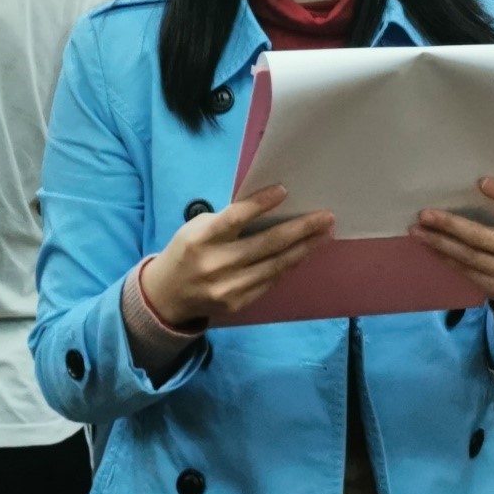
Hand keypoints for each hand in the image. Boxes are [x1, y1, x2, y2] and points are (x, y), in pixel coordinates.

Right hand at [141, 185, 334, 324]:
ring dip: (304, 248)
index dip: (259, 204)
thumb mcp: (198, 228)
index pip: (234, 218)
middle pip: (265, 244)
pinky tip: (304, 253)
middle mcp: (215, 264)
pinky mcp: (237, 303)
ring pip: (275, 265)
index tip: (284, 190)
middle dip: (300, 229)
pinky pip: (270, 281)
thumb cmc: (188, 251)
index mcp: (201, 239)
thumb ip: (228, 220)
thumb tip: (271, 207)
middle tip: (326, 216)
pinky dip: (289, 265)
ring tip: (325, 234)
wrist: (167, 295)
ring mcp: (227, 287)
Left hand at [410, 177, 493, 306]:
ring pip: (469, 256)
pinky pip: (466, 271)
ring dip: (440, 243)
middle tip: (424, 215)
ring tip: (418, 232)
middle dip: (450, 225)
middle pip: (482, 236)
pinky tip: (430, 248)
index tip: (479, 182)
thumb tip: (472, 183)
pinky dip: (446, 258)